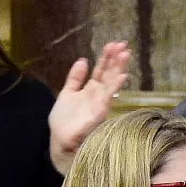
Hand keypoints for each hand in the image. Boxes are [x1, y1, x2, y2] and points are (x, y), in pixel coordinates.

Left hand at [48, 41, 130, 174]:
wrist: (60, 142)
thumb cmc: (64, 121)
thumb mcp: (67, 94)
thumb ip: (75, 78)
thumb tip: (83, 60)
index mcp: (90, 90)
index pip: (101, 70)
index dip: (107, 57)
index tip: (114, 44)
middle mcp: (98, 95)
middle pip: (109, 74)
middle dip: (116, 59)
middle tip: (123, 44)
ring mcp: (100, 103)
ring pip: (111, 83)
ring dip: (119, 69)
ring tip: (125, 54)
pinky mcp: (99, 112)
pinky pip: (108, 97)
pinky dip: (115, 86)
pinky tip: (121, 76)